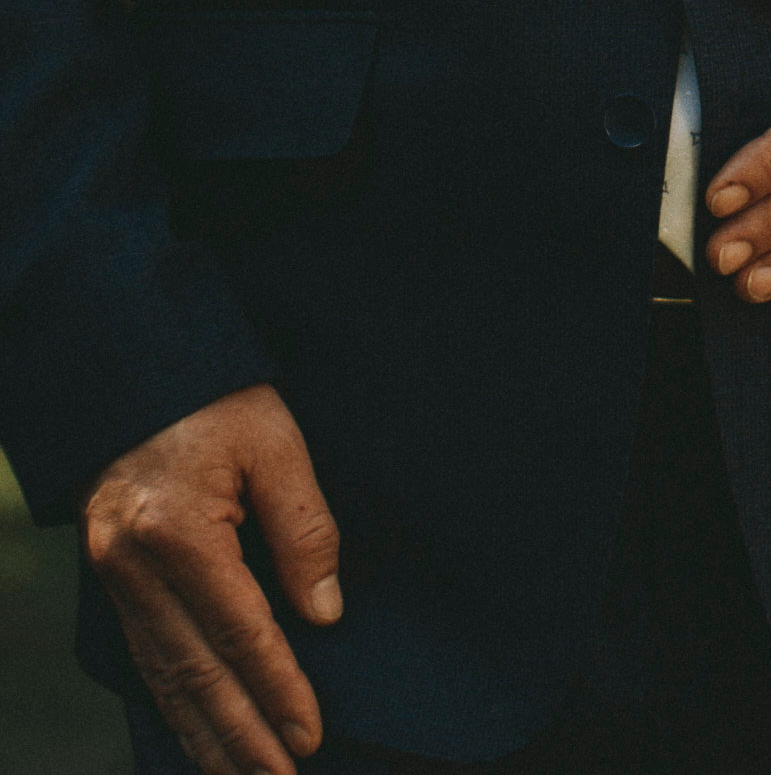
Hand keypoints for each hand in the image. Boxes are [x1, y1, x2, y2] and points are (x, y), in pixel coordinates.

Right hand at [81, 384, 339, 774]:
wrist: (130, 372)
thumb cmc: (211, 397)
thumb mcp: (273, 441)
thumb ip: (303, 526)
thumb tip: (324, 612)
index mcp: (177, 530)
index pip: (239, 630)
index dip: (277, 687)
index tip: (308, 734)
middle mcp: (134, 566)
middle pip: (195, 671)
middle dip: (240, 736)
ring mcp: (113, 579)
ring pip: (164, 676)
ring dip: (205, 735)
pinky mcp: (109, 582)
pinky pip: (144, 658)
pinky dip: (173, 704)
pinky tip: (199, 734)